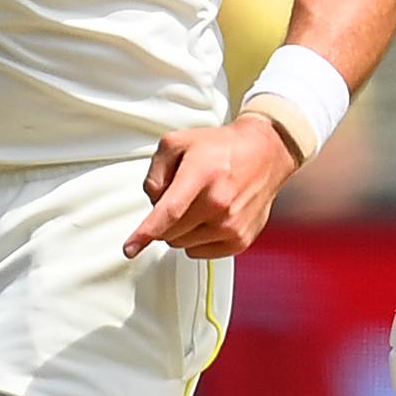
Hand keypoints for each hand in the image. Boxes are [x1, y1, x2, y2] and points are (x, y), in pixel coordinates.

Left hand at [125, 111, 297, 258]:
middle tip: (179, 197)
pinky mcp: (240, 240)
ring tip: (198, 204)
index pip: (169, 212)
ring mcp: (232, 225)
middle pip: (170, 231)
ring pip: (183, 244)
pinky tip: (209, 218)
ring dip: (181, 230)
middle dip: (164, 219)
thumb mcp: (177, 143)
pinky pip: (201, 252)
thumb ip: (155, 172)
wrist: (265, 154)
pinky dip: (197, 239)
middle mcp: (219, 203)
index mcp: (202, 175)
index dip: (146, 232)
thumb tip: (153, 204)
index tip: (130, 248)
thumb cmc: (221, 148)